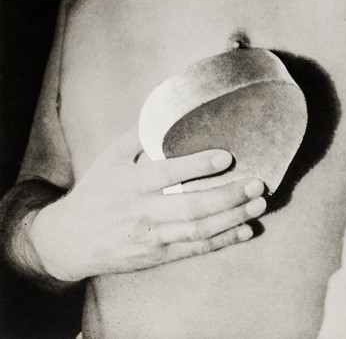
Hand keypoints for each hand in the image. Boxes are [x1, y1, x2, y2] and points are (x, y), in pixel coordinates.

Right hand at [28, 127, 265, 280]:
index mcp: (132, 183)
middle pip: (192, 206)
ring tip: (259, 204)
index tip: (226, 157)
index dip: (198, 166)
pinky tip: (246, 230)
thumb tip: (168, 105)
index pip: (169, 174)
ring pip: (198, 230)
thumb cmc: (96, 191)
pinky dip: (222, 241)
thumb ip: (140, 133)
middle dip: (228, 195)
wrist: (70, 240)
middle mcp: (144, 212)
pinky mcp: (157, 256)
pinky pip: (194, 250)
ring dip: (233, 218)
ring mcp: (152, 237)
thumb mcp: (111, 157)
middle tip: (257, 183)